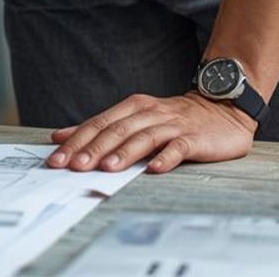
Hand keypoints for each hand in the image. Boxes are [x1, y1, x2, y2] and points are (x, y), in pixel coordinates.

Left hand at [47, 91, 257, 173]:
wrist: (221, 109)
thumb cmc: (173, 119)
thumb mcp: (133, 118)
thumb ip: (99, 127)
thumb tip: (61, 136)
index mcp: (131, 108)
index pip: (98, 124)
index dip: (76, 141)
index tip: (57, 159)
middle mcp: (148, 113)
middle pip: (116, 130)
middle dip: (93, 149)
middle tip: (75, 166)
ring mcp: (172, 125)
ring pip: (143, 138)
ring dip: (124, 153)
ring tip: (107, 168)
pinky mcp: (194, 138)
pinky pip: (178, 148)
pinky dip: (165, 158)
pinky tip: (154, 169)